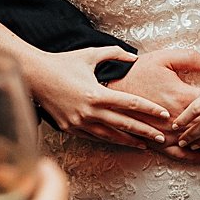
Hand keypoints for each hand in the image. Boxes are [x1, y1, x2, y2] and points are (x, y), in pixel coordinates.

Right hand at [25, 48, 171, 148]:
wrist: (34, 76)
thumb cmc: (63, 62)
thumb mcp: (91, 54)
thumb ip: (115, 54)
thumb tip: (134, 57)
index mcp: (96, 93)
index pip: (130, 104)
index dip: (149, 110)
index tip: (164, 115)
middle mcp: (89, 112)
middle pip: (124, 124)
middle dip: (145, 131)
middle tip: (162, 138)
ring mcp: (79, 123)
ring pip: (110, 135)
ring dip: (129, 140)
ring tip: (145, 145)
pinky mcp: (70, 128)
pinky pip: (94, 136)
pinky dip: (109, 139)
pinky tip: (120, 141)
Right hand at [107, 49, 199, 162]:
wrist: (110, 91)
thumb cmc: (137, 72)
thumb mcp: (163, 58)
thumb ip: (190, 58)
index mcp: (180, 97)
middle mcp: (176, 119)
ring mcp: (166, 133)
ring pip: (198, 143)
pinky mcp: (156, 141)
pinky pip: (179, 154)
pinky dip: (196, 157)